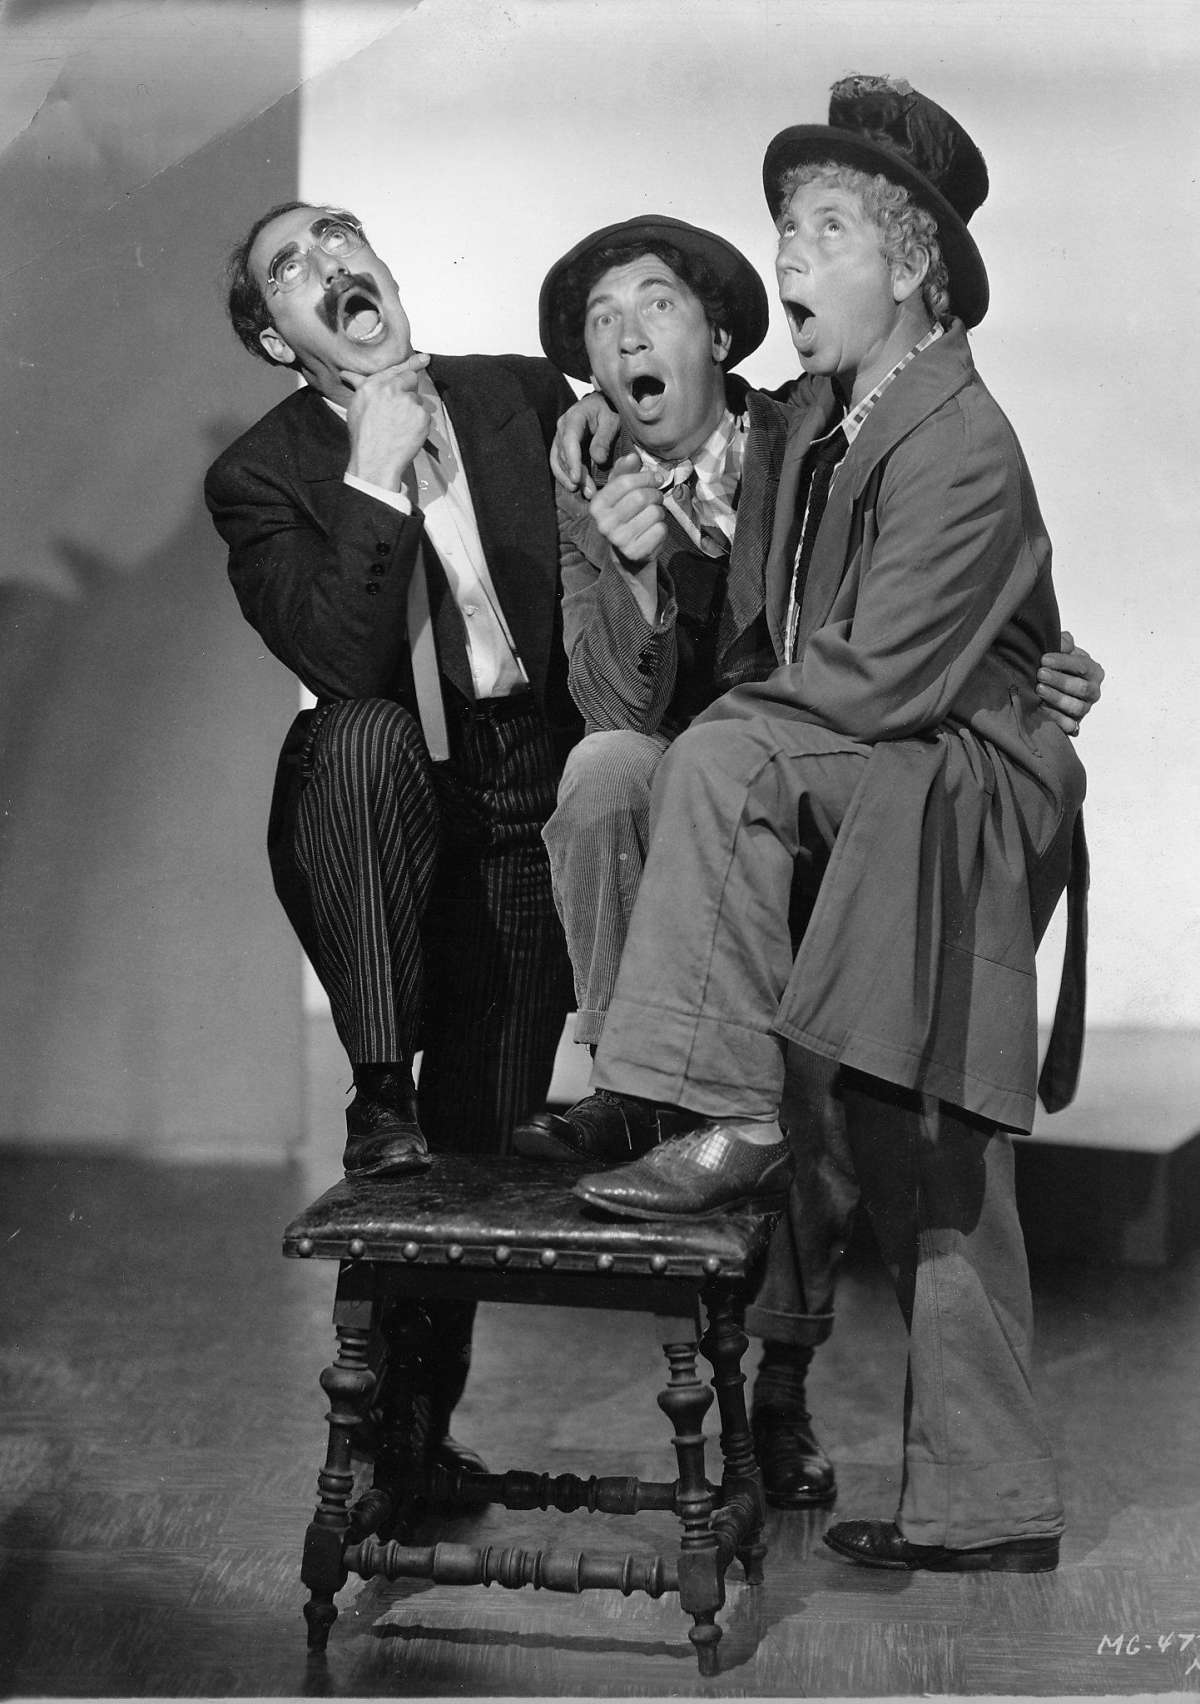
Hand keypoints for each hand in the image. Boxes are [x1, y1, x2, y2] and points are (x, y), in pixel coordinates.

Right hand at [341, 353, 432, 490]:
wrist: (375, 461)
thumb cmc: (363, 437)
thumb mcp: (356, 407)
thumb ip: (360, 387)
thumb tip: (348, 375)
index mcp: (373, 385)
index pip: (396, 369)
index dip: (412, 363)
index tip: (425, 358)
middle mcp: (391, 389)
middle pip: (410, 379)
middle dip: (408, 391)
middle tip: (400, 411)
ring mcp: (408, 401)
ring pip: (417, 399)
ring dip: (412, 411)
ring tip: (398, 428)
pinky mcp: (421, 415)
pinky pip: (425, 416)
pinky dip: (419, 424)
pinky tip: (406, 434)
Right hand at [551, 390, 620, 496]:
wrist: (603, 403)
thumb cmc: (610, 409)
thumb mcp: (612, 420)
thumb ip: (604, 438)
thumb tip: (598, 459)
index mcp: (574, 417)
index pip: (569, 441)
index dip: (572, 462)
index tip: (577, 479)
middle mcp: (562, 427)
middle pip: (563, 454)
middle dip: (574, 475)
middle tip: (589, 492)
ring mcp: (559, 436)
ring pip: (558, 460)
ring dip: (568, 478)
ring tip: (582, 492)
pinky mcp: (561, 446)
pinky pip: (558, 462)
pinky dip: (564, 475)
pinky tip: (573, 486)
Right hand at [590, 453, 666, 563]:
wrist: (626, 554)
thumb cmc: (625, 515)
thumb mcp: (619, 492)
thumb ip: (624, 472)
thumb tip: (632, 456)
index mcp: (597, 505)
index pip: (625, 481)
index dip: (646, 477)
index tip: (655, 479)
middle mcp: (604, 524)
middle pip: (642, 496)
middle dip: (655, 494)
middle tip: (656, 498)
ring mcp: (619, 540)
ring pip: (654, 512)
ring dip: (659, 511)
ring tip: (653, 515)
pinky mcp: (635, 553)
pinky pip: (660, 530)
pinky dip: (662, 528)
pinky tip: (653, 531)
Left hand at [1036, 630, 1104, 735]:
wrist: (1049, 685)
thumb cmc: (1057, 666)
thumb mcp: (1061, 650)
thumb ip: (1064, 643)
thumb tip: (1065, 642)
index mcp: (1093, 671)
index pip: (1082, 666)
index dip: (1063, 662)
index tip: (1044, 659)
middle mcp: (1093, 691)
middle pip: (1081, 688)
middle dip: (1060, 680)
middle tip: (1040, 674)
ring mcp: (1085, 708)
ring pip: (1076, 707)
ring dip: (1057, 698)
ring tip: (1039, 689)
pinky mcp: (1074, 723)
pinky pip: (1068, 724)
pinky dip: (1056, 718)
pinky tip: (1041, 708)